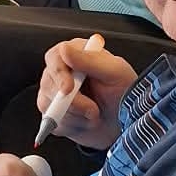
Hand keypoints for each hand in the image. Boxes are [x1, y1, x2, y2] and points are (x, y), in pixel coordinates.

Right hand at [37, 37, 137, 151]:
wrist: (126, 122)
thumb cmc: (124, 93)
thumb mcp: (115, 72)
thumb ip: (89, 60)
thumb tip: (64, 49)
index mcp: (75, 54)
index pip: (54, 58)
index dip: (59, 74)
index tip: (69, 88)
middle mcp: (61, 72)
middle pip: (49, 84)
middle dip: (73, 102)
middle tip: (94, 109)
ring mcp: (54, 94)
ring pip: (50, 106)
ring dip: (76, 115)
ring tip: (94, 113)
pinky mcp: (53, 113)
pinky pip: (52, 122)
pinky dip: (72, 126)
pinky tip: (85, 122)